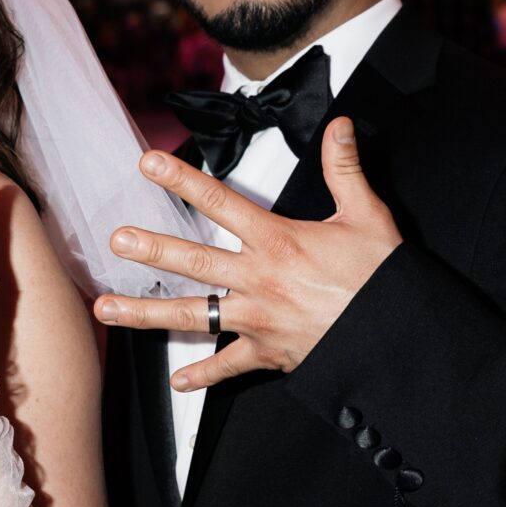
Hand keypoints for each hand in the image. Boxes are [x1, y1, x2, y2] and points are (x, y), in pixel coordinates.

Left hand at [93, 117, 401, 391]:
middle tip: (116, 239)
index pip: (220, 202)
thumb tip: (340, 125)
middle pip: (193, 261)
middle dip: (151, 248)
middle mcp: (259, 280)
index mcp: (278, 241)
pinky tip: (177, 380)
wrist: (400, 338)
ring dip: (145, 314)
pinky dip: (202, 375)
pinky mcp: (269, 354)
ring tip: (105, 309)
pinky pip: (228, 367)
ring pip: (192, 316)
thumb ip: (345, 169)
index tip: (147, 163)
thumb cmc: (384, 279)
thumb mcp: (368, 216)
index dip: (182, 180)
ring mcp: (258, 320)